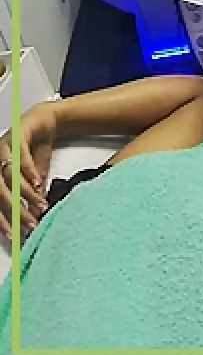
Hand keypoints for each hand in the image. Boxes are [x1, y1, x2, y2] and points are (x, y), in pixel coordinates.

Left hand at [0, 102, 57, 240]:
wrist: (46, 120)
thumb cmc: (36, 147)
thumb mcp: (36, 174)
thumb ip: (33, 192)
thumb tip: (35, 214)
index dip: (2, 220)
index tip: (13, 235)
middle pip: (1, 193)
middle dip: (15, 211)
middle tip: (29, 223)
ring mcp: (4, 150)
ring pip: (10, 178)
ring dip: (26, 194)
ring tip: (39, 205)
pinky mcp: (16, 137)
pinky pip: (21, 160)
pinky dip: (30, 173)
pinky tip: (38, 183)